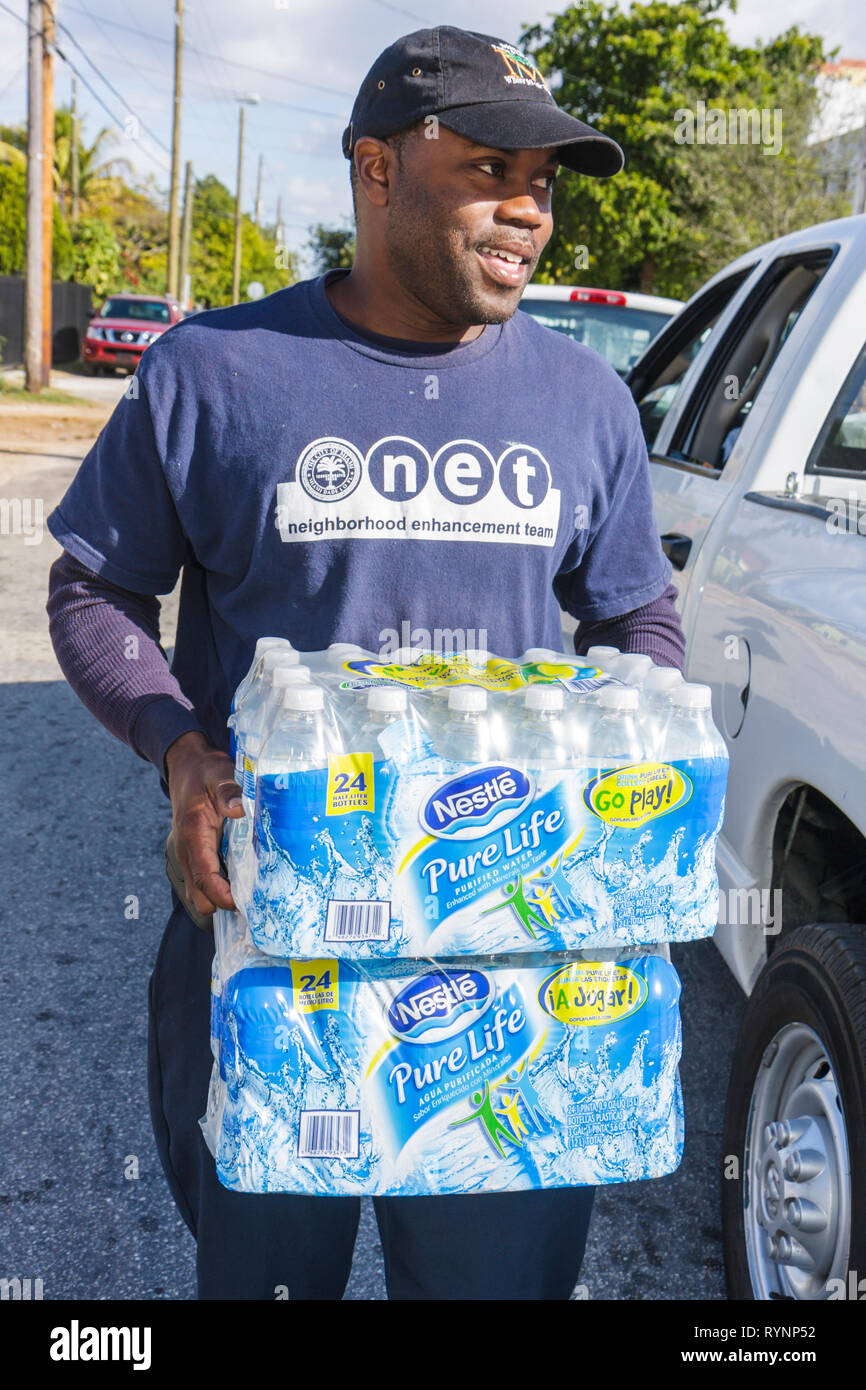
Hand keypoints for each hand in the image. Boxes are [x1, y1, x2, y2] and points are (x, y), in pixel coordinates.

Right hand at [164, 731, 244, 914]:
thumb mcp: (219, 773)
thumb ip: (229, 790)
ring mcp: (188, 855)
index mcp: (193, 834)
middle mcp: (186, 850)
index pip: (203, 876)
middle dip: (222, 903)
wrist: (186, 765)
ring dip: (220, 897)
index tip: (244, 903)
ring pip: (198, 893)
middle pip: (198, 895)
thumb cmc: (205, 770)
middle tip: (253, 899)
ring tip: (250, 893)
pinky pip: (203, 882)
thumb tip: (240, 808)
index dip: (222, 895)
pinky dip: (218, 888)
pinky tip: (242, 880)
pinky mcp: (194, 855)